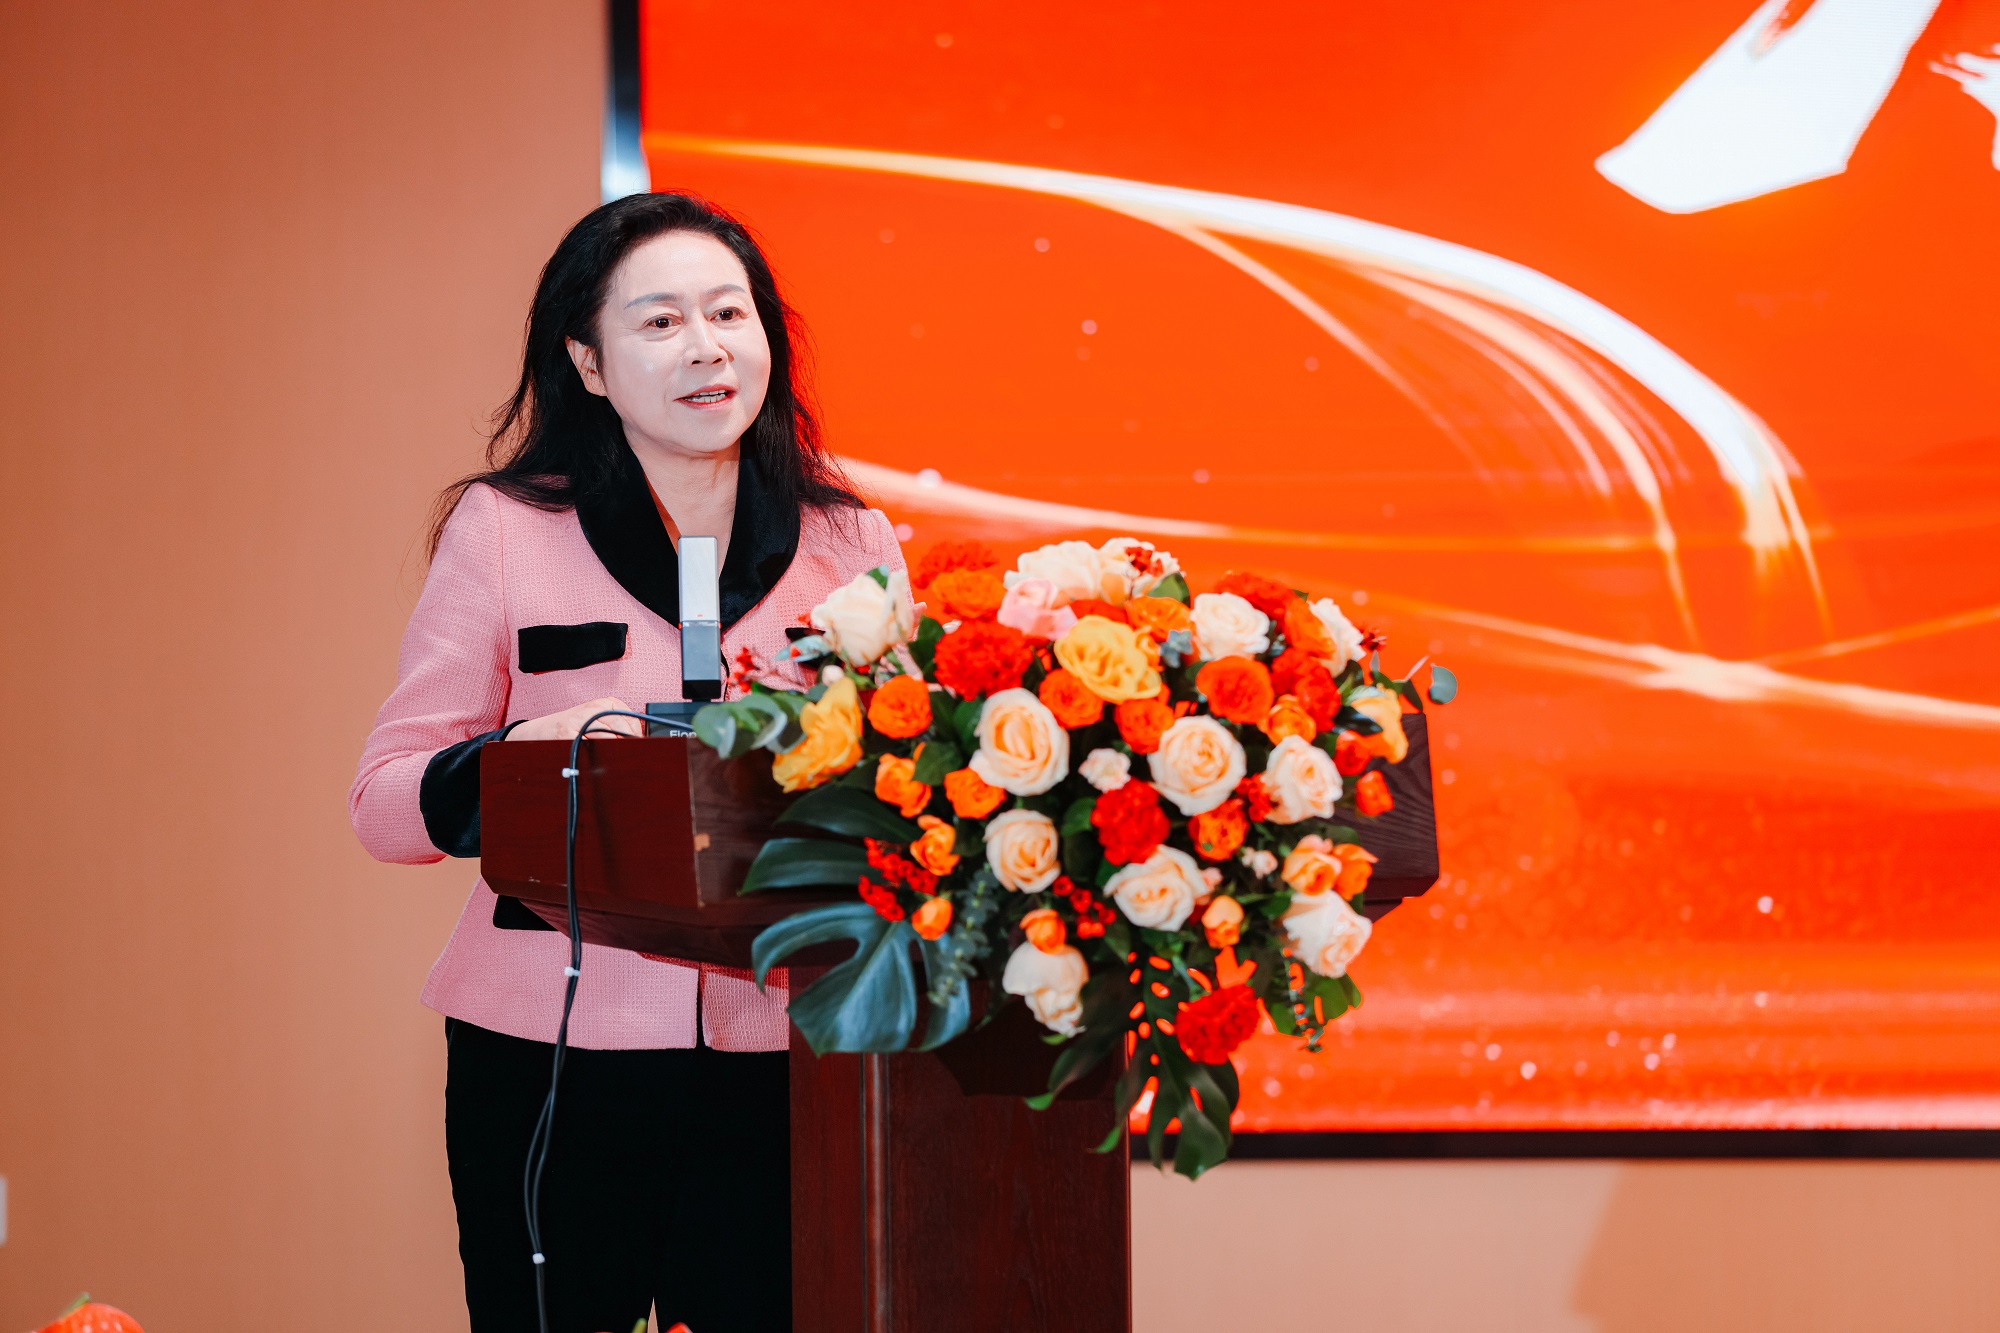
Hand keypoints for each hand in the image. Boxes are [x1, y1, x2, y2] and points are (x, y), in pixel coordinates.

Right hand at [505, 697, 644, 741]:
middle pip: (621, 726)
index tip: (640, 746)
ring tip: (614, 757)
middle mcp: (593, 708)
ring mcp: (580, 719)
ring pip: (608, 736)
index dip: (637, 735)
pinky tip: (596, 755)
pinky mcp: (569, 732)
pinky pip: (591, 745)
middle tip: (630, 755)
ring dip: (614, 749)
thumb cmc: (574, 727)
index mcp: (604, 703)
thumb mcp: (598, 720)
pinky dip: (596, 752)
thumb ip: (618, 727)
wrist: (543, 731)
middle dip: (627, 742)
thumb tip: (640, 742)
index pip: (631, 719)